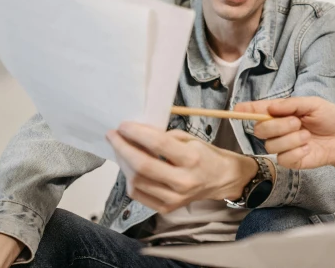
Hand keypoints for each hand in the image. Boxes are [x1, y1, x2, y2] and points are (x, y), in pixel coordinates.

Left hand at [106, 123, 257, 213]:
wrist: (222, 180)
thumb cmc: (205, 155)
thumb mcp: (190, 139)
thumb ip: (164, 137)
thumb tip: (136, 133)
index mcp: (192, 159)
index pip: (158, 144)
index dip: (136, 133)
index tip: (123, 125)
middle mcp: (182, 181)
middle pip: (142, 166)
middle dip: (122, 148)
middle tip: (112, 135)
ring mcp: (174, 199)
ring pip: (136, 181)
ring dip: (123, 162)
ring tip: (120, 149)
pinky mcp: (166, 209)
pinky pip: (138, 194)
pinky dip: (129, 179)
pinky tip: (129, 167)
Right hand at [235, 97, 334, 170]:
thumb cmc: (329, 118)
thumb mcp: (313, 104)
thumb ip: (291, 104)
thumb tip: (270, 108)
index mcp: (281, 112)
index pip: (258, 110)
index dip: (246, 110)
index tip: (236, 110)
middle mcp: (278, 129)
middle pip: (259, 129)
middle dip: (277, 126)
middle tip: (297, 122)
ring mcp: (283, 146)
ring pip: (271, 145)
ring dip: (291, 139)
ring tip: (307, 136)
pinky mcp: (290, 161)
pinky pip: (283, 158)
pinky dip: (297, 152)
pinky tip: (308, 148)